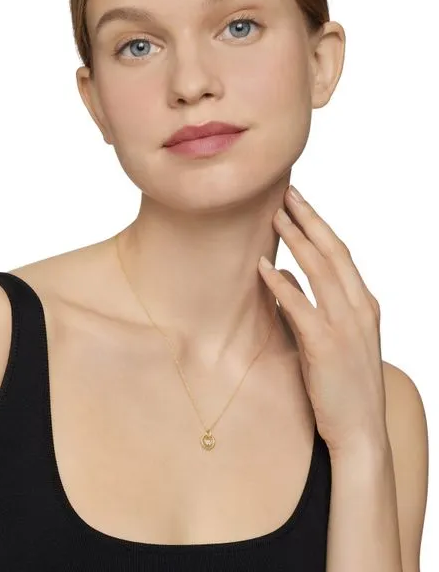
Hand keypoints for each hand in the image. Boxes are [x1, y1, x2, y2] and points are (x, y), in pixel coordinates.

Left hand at [258, 185, 387, 457]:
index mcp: (363, 304)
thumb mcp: (330, 338)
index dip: (319, 225)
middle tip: (285, 195)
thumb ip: (310, 305)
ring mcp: (345, 326)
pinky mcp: (326, 346)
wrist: (361, 431)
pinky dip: (281, 285)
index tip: (299, 203)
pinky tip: (262, 267)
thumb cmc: (342, 384)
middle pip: (332, 253)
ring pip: (321, 271)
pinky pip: (300, 307)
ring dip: (296, 241)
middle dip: (308, 220)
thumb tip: (284, 276)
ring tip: (274, 218)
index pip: (340, 254)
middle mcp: (359, 309)